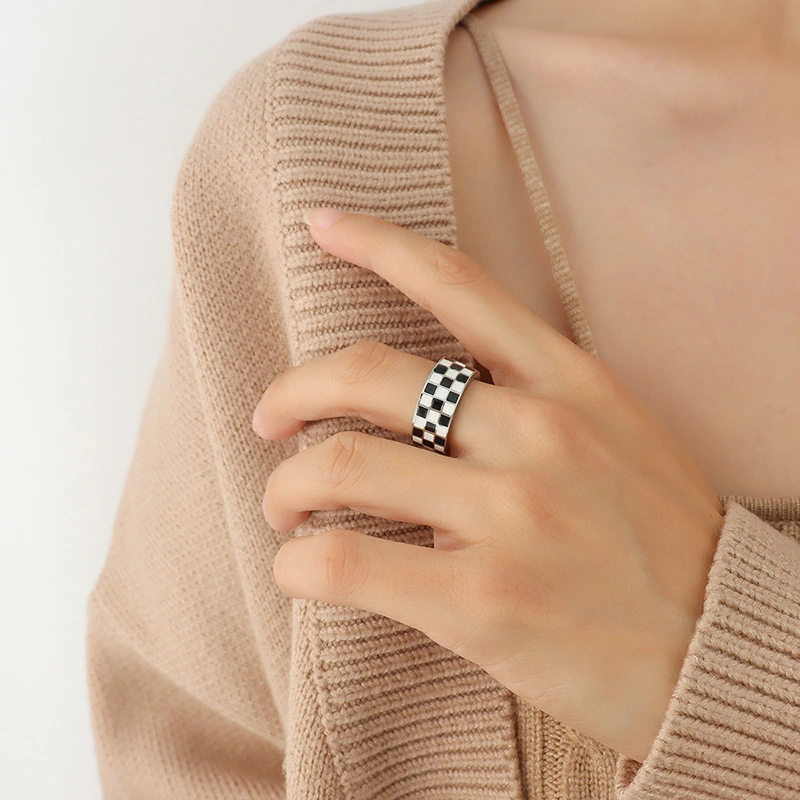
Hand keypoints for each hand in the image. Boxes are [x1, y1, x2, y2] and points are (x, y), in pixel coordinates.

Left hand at [251, 207, 724, 763]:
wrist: (723, 649)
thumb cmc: (665, 543)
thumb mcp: (619, 438)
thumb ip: (532, 407)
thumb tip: (430, 416)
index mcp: (570, 385)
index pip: (460, 285)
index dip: (379, 243)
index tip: (321, 224)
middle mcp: (536, 434)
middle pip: (366, 374)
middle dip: (291, 392)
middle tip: (269, 422)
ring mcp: (508, 516)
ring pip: (339, 464)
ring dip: (284, 485)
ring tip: (283, 511)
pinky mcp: (481, 601)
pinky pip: (345, 562)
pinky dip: (299, 565)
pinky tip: (301, 572)